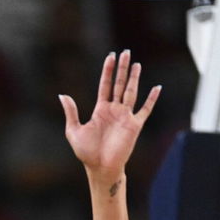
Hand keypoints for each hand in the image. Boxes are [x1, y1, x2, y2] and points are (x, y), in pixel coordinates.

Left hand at [60, 51, 160, 181]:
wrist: (100, 168)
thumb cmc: (87, 153)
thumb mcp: (74, 131)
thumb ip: (71, 113)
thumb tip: (62, 95)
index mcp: (100, 110)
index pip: (105, 85)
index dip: (108, 71)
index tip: (111, 56)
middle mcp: (114, 110)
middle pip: (119, 84)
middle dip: (122, 68)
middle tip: (125, 52)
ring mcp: (125, 116)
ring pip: (131, 92)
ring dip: (134, 78)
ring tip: (136, 64)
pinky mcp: (135, 125)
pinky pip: (145, 109)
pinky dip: (152, 99)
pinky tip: (157, 87)